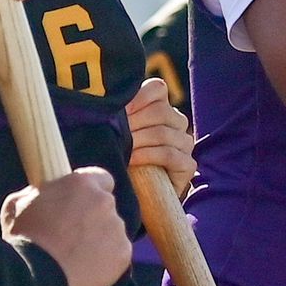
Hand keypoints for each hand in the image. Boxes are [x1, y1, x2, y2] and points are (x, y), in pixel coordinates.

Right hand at [2, 165, 129, 285]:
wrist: (34, 275)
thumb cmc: (22, 239)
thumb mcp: (18, 204)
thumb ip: (39, 195)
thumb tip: (42, 196)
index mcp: (81, 183)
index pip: (101, 178)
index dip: (92, 191)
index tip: (83, 203)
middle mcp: (104, 201)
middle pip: (106, 207)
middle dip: (93, 218)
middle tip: (73, 236)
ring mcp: (116, 228)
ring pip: (112, 232)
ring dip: (100, 240)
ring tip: (75, 258)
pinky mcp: (123, 253)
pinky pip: (117, 254)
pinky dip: (106, 261)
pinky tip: (85, 270)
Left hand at [122, 74, 195, 199]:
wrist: (131, 196)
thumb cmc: (118, 160)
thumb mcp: (113, 134)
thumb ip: (113, 116)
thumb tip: (98, 103)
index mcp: (160, 107)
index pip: (157, 89)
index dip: (137, 98)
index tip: (117, 111)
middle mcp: (176, 123)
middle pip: (161, 111)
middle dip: (133, 123)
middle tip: (114, 134)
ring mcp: (184, 144)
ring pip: (165, 133)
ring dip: (138, 140)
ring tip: (121, 148)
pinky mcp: (187, 166)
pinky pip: (171, 155)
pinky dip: (149, 156)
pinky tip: (132, 160)